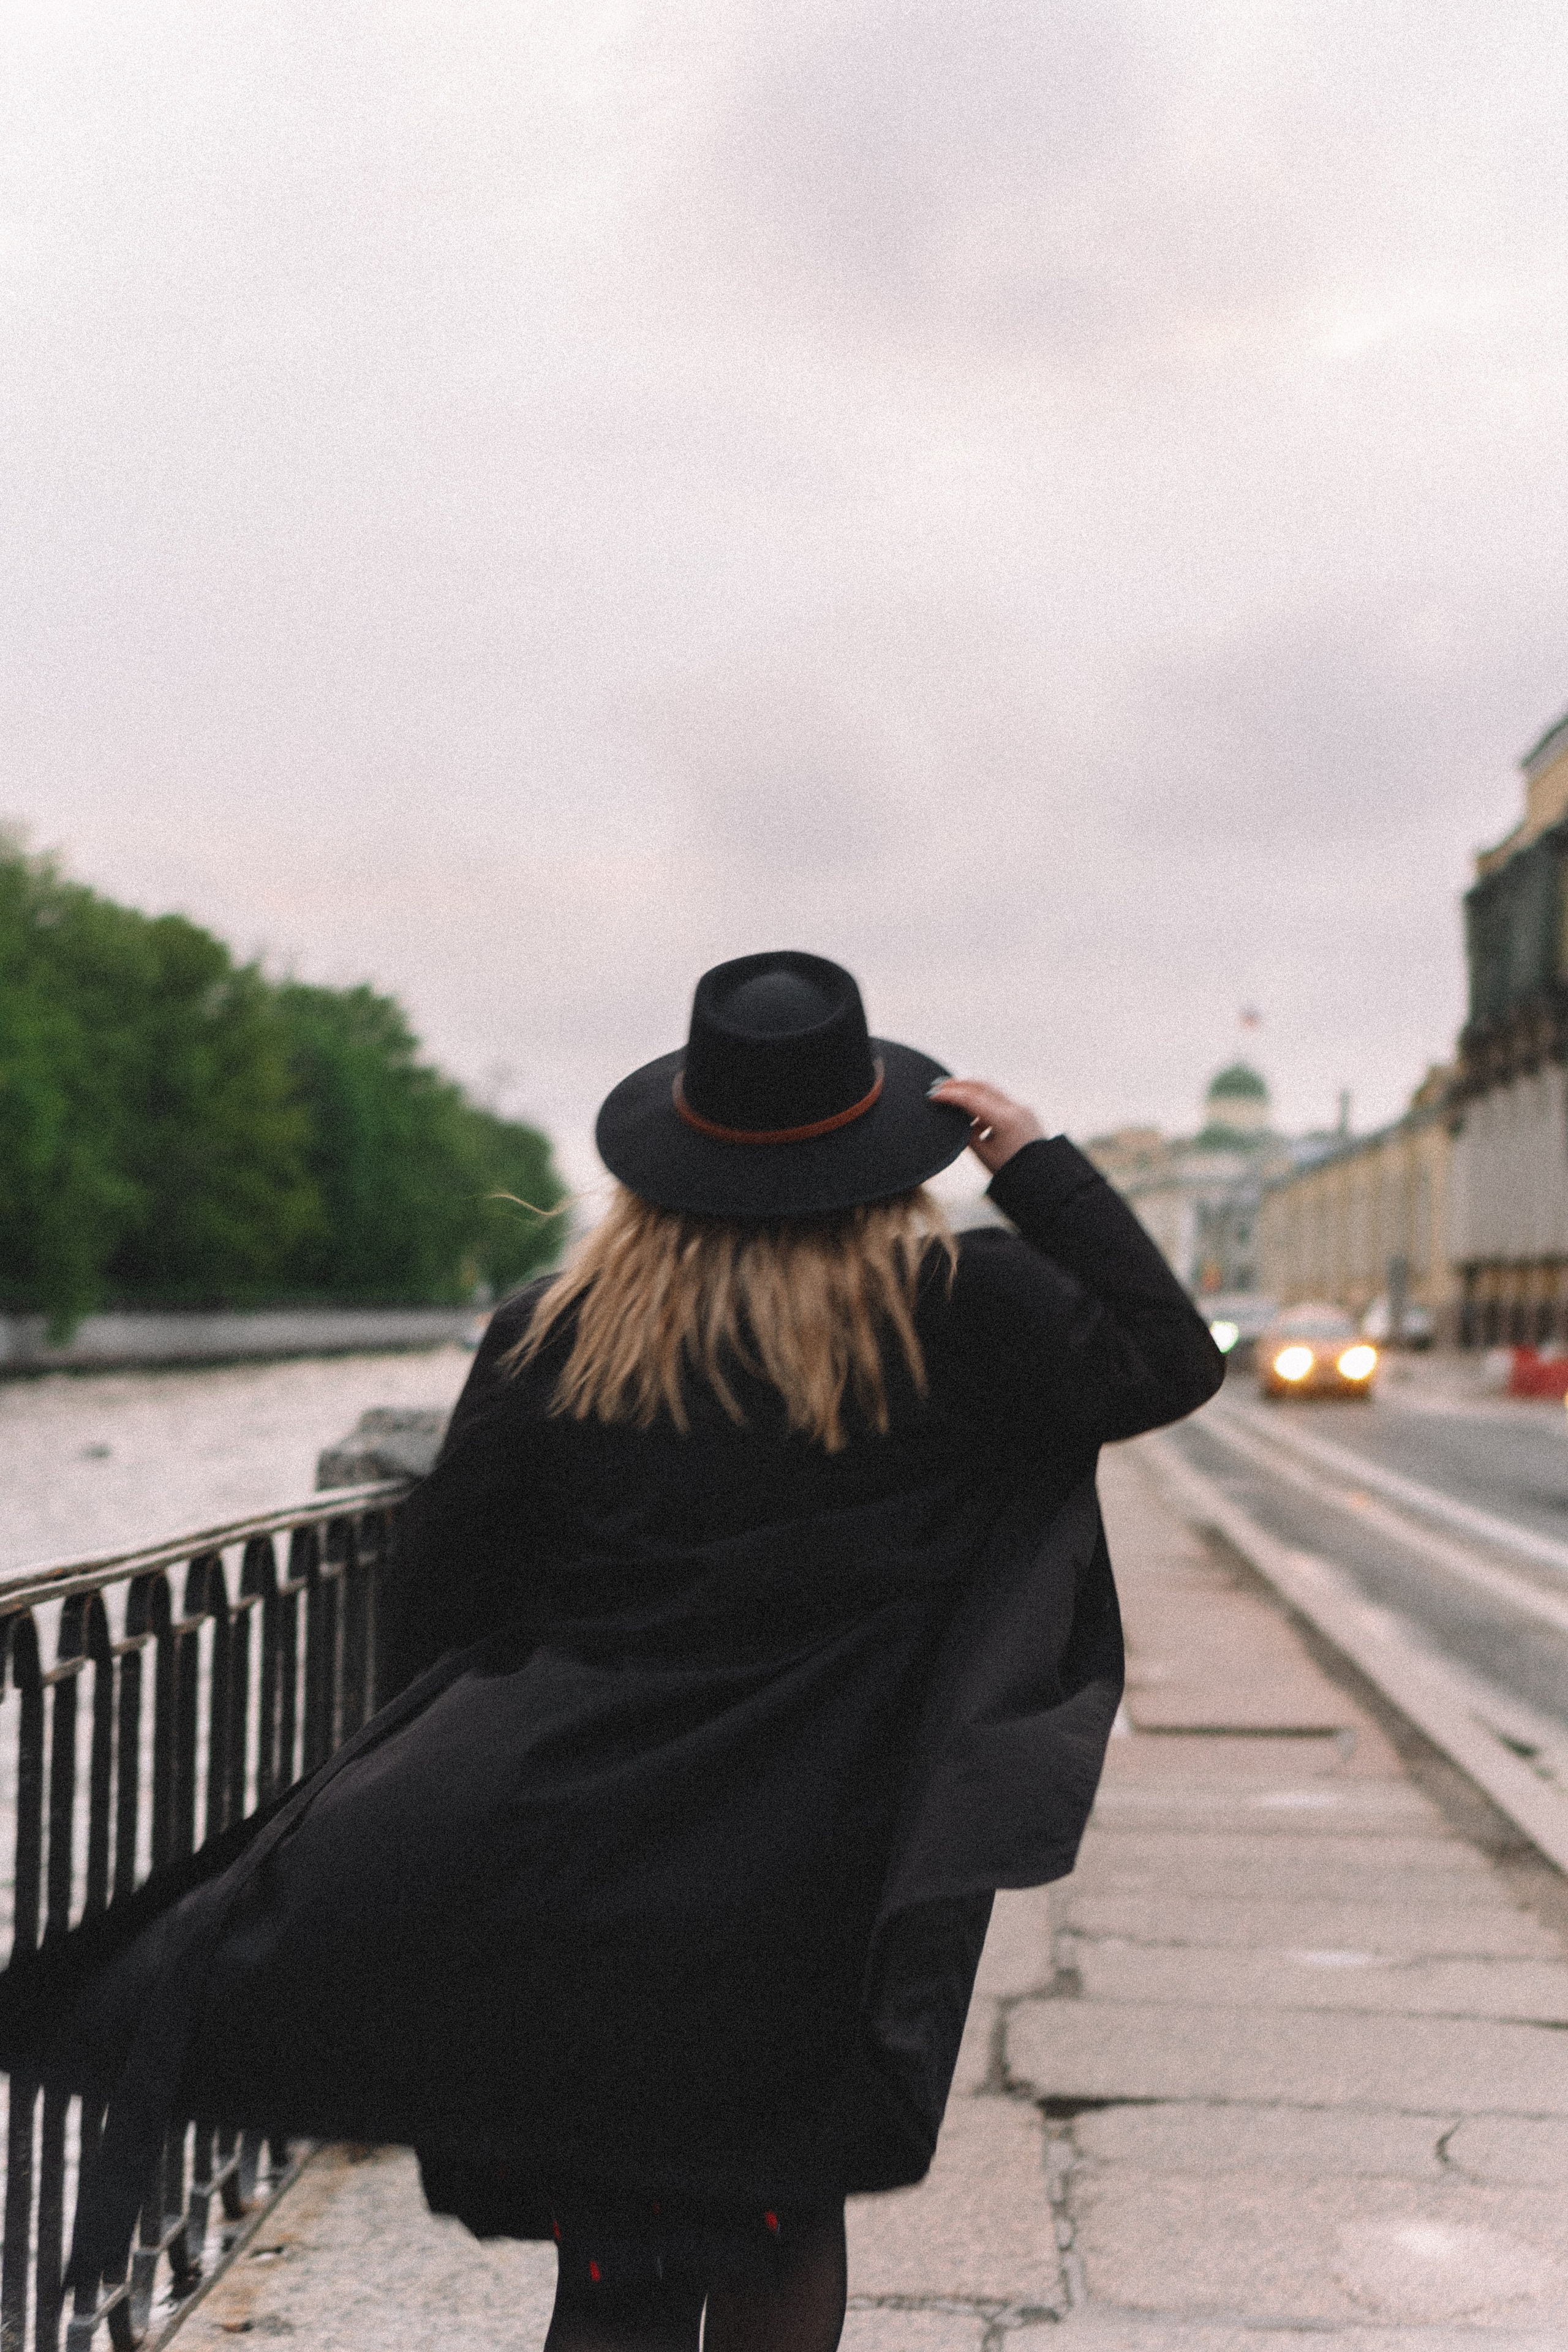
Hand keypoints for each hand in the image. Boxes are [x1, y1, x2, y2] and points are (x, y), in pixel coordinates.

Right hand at [928, 1079, 1045, 1174]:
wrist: (1043, 1178)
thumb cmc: (1014, 1171)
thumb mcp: (984, 1154)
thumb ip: (968, 1135)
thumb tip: (959, 1122)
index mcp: (1005, 1120)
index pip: (971, 1099)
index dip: (949, 1095)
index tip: (933, 1095)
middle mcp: (1016, 1109)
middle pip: (982, 1087)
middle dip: (959, 1084)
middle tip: (940, 1085)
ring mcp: (1022, 1108)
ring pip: (992, 1090)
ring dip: (971, 1090)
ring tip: (953, 1094)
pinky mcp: (1025, 1112)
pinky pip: (1001, 1100)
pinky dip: (984, 1100)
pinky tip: (972, 1110)